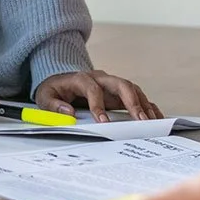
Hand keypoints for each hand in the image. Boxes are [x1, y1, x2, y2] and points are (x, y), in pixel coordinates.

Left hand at [35, 69, 159, 122]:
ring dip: (143, 104)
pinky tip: (155, 117)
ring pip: (132, 89)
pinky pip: (136, 96)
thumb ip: (53, 105)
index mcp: (81, 78)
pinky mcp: (118, 93)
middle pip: (120, 84)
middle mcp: (100, 78)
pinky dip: (147, 105)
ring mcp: (111, 84)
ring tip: (151, 121)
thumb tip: (68, 112)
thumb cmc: (55, 90)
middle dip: (132, 101)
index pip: (93, 89)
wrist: (61, 80)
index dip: (98, 104)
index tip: (103, 121)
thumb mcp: (45, 96)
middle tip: (140, 120)